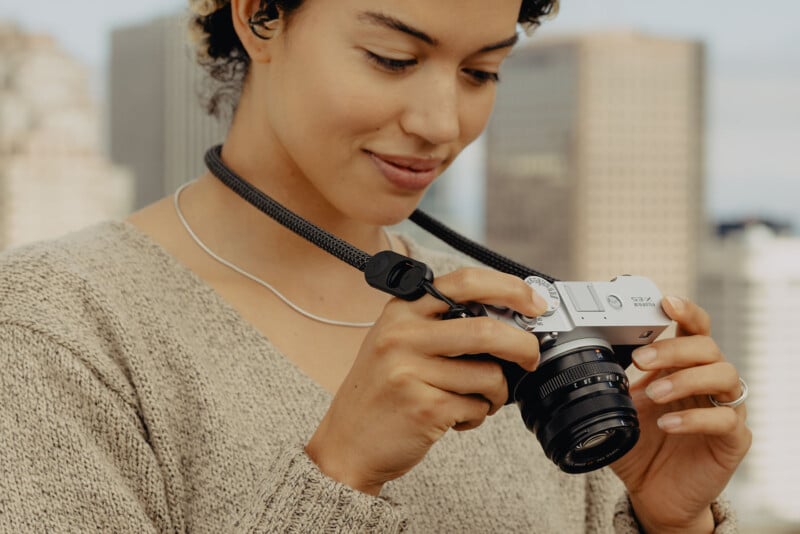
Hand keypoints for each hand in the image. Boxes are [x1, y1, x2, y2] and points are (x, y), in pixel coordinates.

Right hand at [305, 268, 545, 494]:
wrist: (347, 443)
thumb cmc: (382, 391)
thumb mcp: (398, 342)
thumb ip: (441, 324)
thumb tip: (508, 319)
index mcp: (402, 310)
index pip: (465, 282)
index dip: (510, 288)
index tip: (536, 303)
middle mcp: (402, 335)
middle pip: (487, 330)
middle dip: (523, 346)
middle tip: (531, 357)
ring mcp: (410, 370)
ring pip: (489, 375)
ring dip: (496, 394)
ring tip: (475, 400)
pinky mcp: (423, 407)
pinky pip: (477, 407)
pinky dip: (477, 416)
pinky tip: (455, 419)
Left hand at [611, 296, 751, 532]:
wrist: (654, 493)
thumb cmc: (641, 446)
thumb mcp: (620, 410)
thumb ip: (611, 384)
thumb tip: (584, 359)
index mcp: (683, 367)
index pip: (694, 329)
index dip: (685, 311)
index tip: (664, 302)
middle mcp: (708, 382)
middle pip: (707, 346)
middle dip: (673, 348)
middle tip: (642, 360)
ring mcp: (725, 408)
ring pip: (724, 374)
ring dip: (685, 379)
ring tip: (653, 395)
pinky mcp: (733, 439)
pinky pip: (725, 419)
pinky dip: (694, 418)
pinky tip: (668, 424)